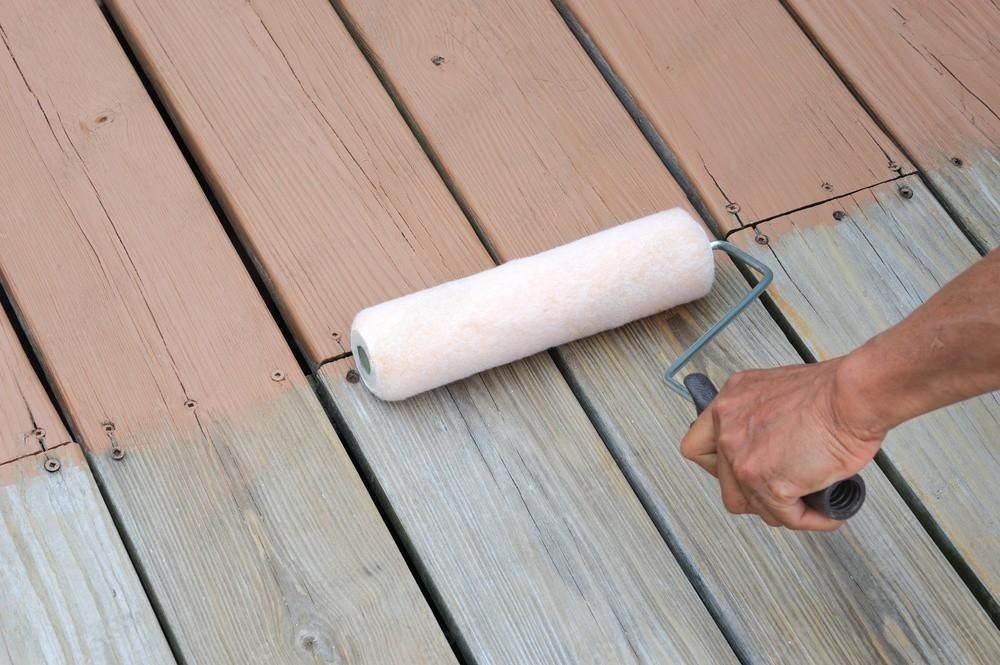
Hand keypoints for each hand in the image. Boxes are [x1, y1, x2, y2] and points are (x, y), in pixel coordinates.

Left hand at [679, 359, 882, 530]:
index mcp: (728, 403)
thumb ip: (760, 417)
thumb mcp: (777, 391)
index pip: (698, 446)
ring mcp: (742, 458)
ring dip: (779, 508)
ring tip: (805, 500)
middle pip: (723, 481)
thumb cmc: (831, 391)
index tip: (739, 468)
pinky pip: (786, 517)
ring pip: (751, 505)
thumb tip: (768, 443)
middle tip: (780, 487)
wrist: (852, 396)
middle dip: (752, 491)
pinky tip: (823, 513)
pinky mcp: (767, 484)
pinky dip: (809, 519)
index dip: (720, 464)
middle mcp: (727, 428)